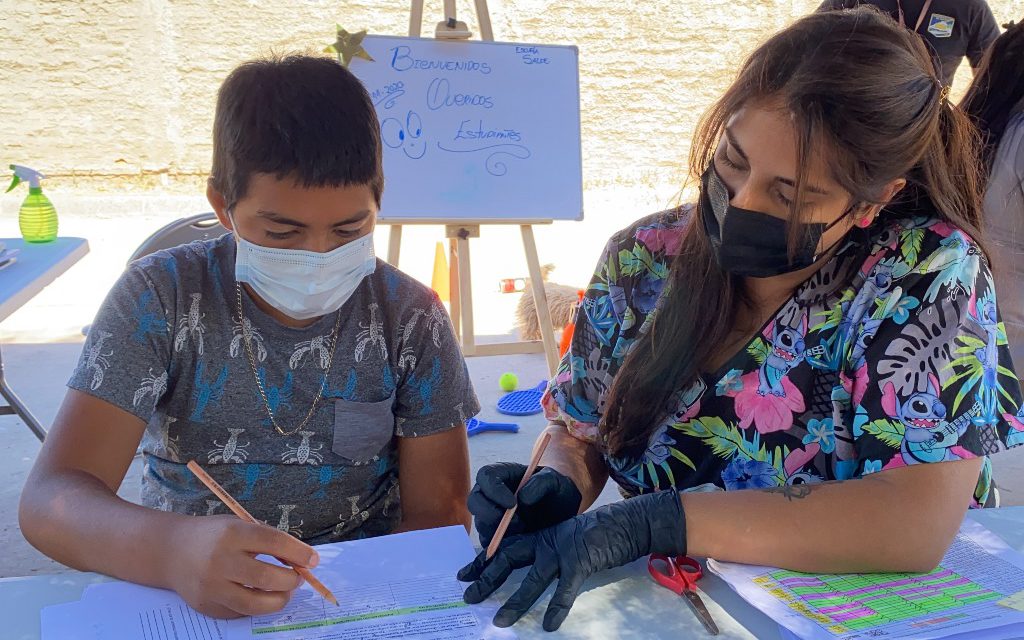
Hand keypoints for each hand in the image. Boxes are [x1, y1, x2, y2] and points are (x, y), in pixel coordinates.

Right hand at [166, 515, 319, 618]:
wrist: (171, 551)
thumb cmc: (214, 535)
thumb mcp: (239, 525)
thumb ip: (268, 540)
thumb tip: (302, 560)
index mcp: (232, 533)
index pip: (274, 542)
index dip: (298, 552)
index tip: (313, 559)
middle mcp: (220, 560)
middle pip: (267, 577)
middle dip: (291, 580)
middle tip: (298, 578)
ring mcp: (212, 586)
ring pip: (255, 603)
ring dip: (279, 599)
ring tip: (285, 591)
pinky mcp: (207, 606)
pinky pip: (241, 612)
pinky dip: (257, 606)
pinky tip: (261, 596)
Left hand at [458, 490, 685, 631]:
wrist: (625, 524)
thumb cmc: (597, 538)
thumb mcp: (565, 544)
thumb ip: (546, 556)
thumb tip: (527, 577)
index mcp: (541, 538)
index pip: (505, 549)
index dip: (484, 562)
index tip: (465, 575)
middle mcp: (547, 542)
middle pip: (510, 559)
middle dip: (487, 579)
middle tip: (469, 596)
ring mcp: (563, 551)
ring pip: (533, 579)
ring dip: (516, 602)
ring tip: (500, 621)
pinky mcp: (581, 562)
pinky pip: (565, 589)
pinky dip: (557, 607)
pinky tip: (549, 625)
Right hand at [467, 463, 582, 547]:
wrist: (562, 512)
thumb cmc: (556, 491)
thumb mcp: (555, 481)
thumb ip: (541, 483)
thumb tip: (522, 498)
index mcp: (502, 474)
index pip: (486, 476)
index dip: (493, 489)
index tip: (512, 503)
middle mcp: (491, 494)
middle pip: (475, 501)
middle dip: (490, 513)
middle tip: (516, 522)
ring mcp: (490, 515)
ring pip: (480, 524)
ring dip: (498, 531)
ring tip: (524, 531)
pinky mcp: (494, 536)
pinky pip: (487, 542)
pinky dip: (500, 545)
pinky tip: (519, 542)